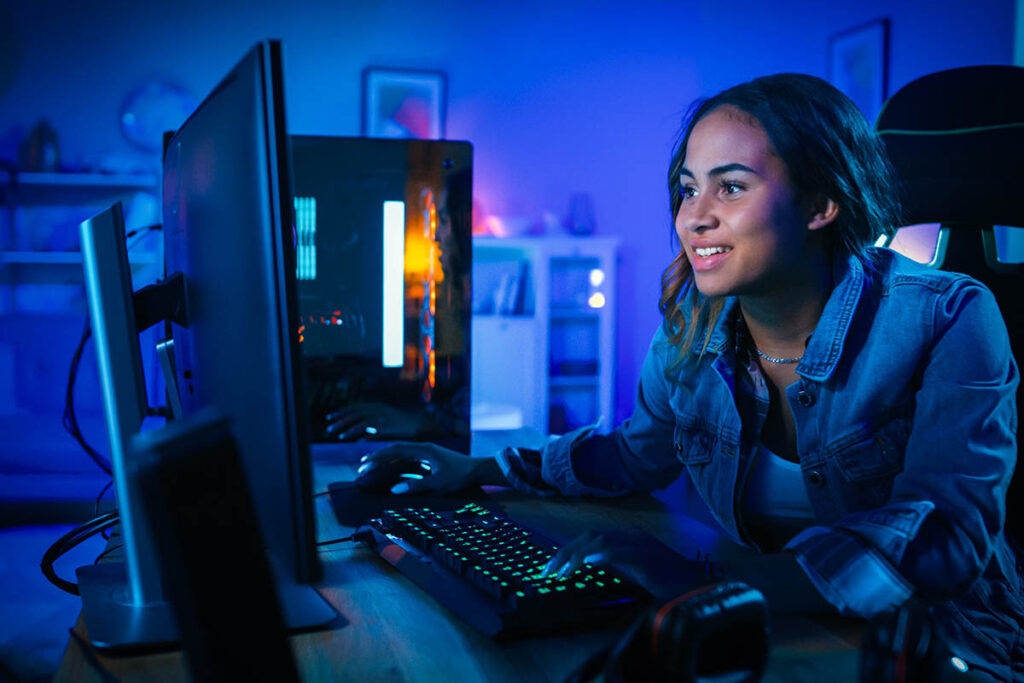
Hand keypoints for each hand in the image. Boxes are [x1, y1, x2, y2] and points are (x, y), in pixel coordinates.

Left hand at [326, 402, 432, 441]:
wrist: (425, 424)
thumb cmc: (407, 424)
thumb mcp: (389, 420)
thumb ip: (375, 425)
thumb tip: (361, 435)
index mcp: (379, 407)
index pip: (356, 407)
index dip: (342, 412)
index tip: (330, 417)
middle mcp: (380, 411)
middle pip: (356, 414)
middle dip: (341, 420)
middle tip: (328, 427)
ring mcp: (385, 419)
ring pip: (362, 422)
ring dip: (349, 429)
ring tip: (339, 436)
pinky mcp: (390, 429)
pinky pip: (374, 432)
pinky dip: (364, 435)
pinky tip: (357, 441)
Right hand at [356, 442, 499, 494]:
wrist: (478, 470)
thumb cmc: (460, 476)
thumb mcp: (438, 483)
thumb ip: (416, 486)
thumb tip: (394, 489)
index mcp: (424, 450)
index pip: (395, 451)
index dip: (378, 457)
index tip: (364, 464)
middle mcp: (423, 448)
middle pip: (395, 449)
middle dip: (378, 456)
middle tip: (362, 465)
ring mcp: (427, 452)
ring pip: (401, 452)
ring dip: (386, 458)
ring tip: (371, 465)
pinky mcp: (430, 457)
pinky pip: (408, 457)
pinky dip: (396, 461)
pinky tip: (390, 468)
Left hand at [542, 528, 654, 584]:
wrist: (694, 584)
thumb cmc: (665, 580)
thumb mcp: (632, 569)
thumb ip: (612, 563)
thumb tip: (585, 566)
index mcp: (625, 535)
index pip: (588, 537)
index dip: (567, 551)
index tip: (550, 568)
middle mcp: (629, 534)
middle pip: (588, 536)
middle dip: (564, 553)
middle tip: (547, 572)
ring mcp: (638, 543)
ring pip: (599, 541)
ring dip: (576, 556)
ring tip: (562, 572)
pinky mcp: (646, 556)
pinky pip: (620, 552)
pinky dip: (602, 555)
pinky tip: (588, 563)